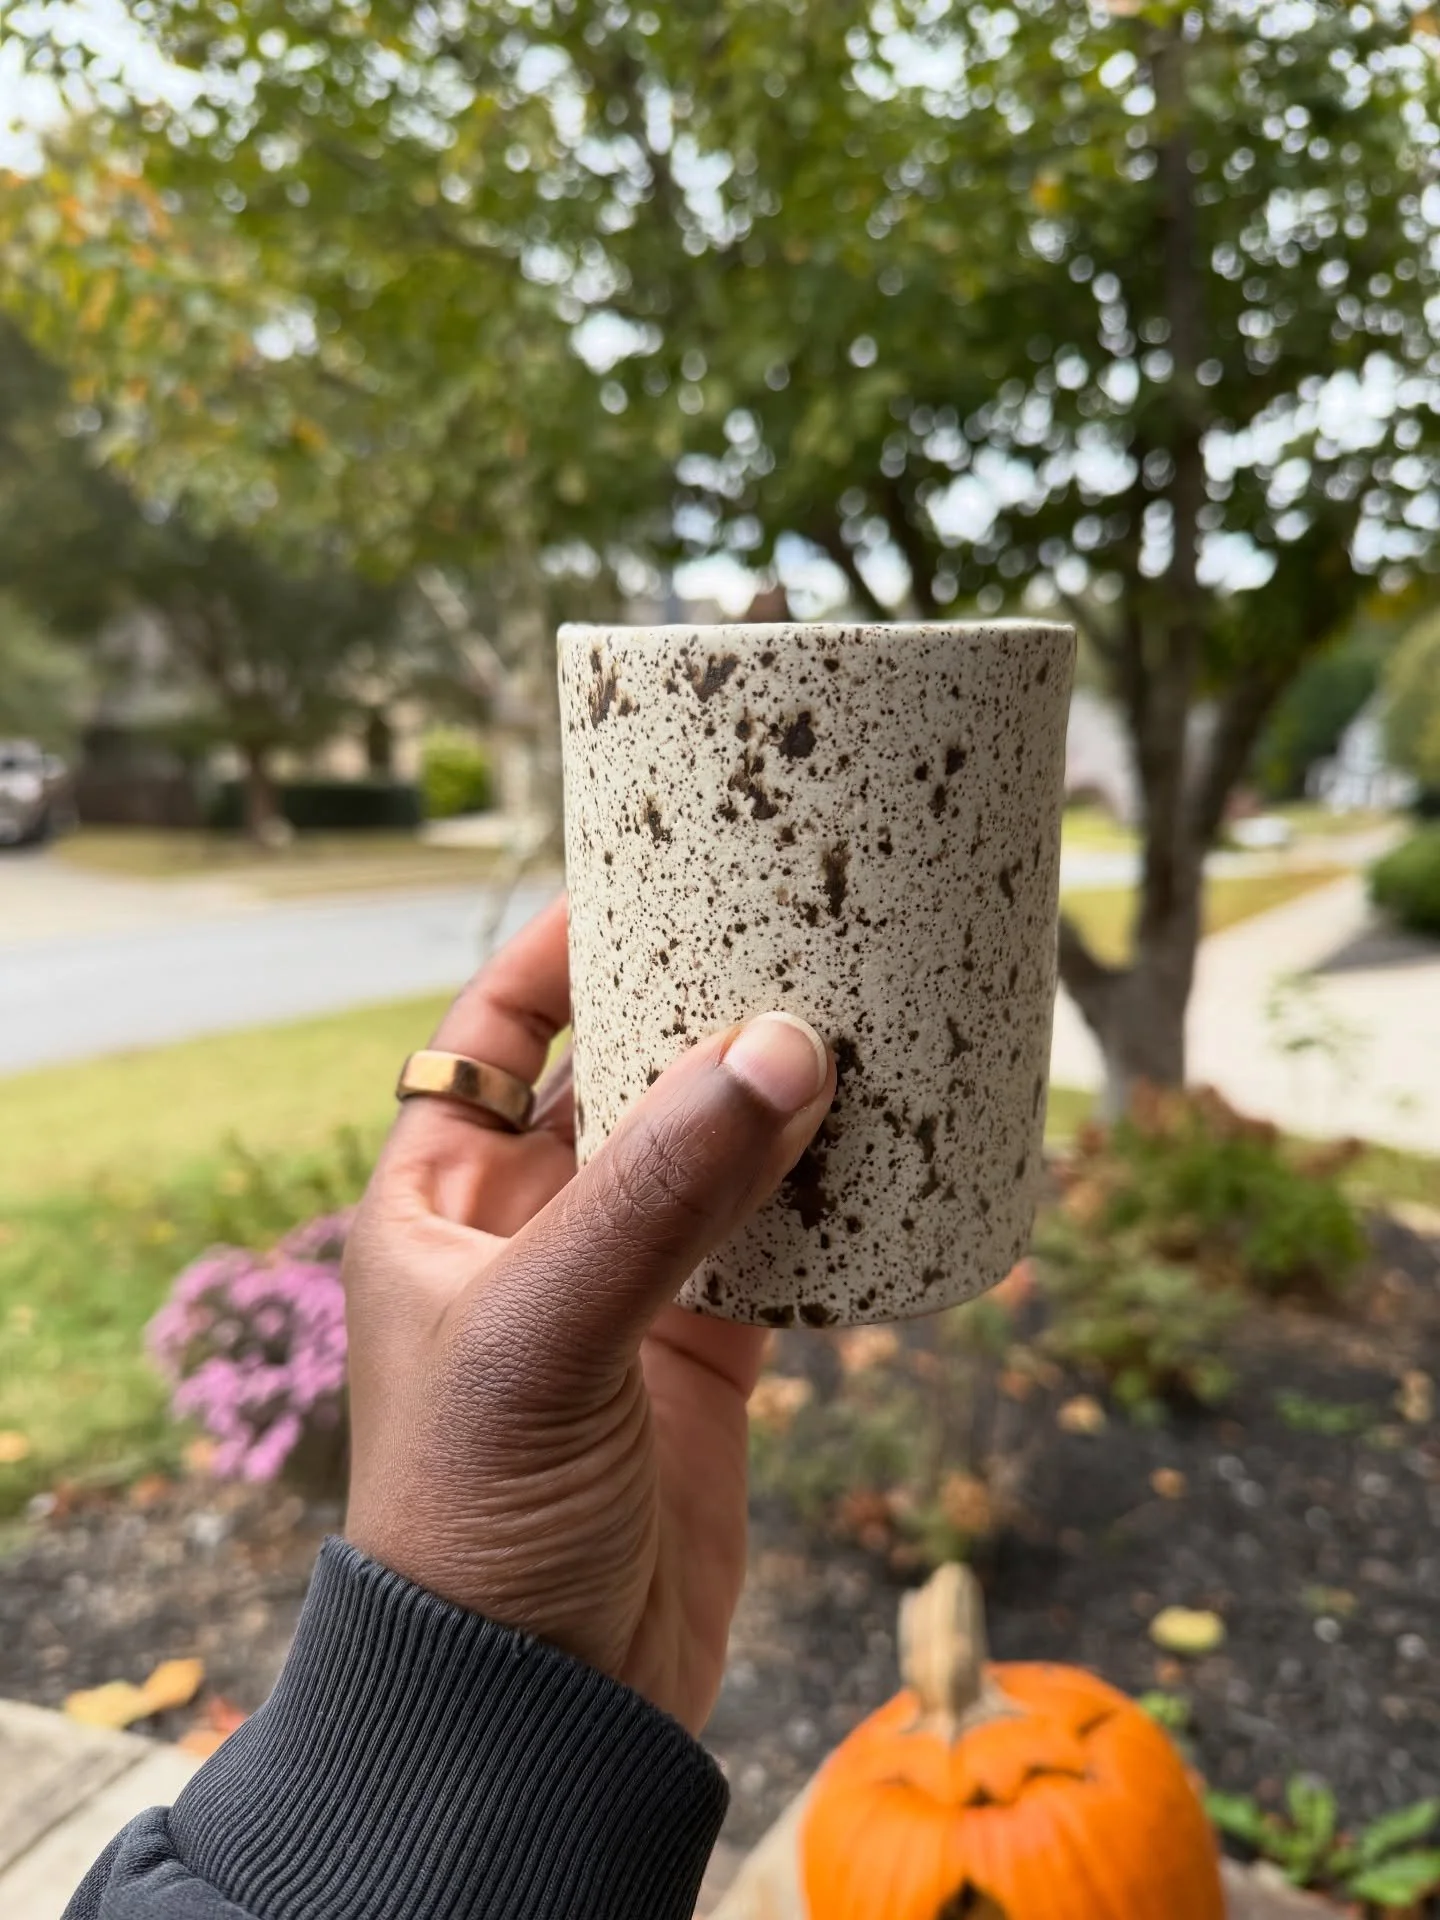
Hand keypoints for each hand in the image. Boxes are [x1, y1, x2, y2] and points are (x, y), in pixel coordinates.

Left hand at [343, 895, 834, 1733]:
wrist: (537, 1709)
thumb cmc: (476, 1516)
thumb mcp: (546, 1332)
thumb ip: (661, 1194)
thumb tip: (781, 1048)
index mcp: (444, 1202)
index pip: (489, 1039)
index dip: (553, 953)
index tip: (642, 874)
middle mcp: (533, 1231)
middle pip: (621, 1082)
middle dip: (694, 1014)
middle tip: (788, 934)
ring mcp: (626, 1294)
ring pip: (709, 1159)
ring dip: (773, 1103)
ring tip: (857, 1020)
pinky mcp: (705, 1360)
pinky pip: (776, 1250)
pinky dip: (826, 1206)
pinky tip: (884, 1153)